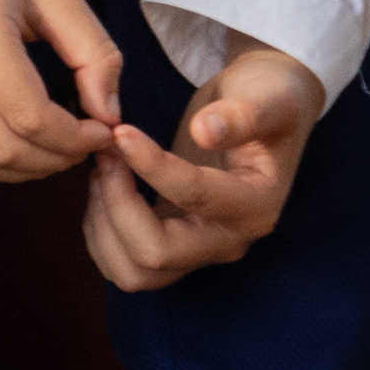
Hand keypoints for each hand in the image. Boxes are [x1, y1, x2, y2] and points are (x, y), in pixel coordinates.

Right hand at [0, 0, 121, 180]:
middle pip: (2, 149)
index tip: (104, 130)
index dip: (77, 140)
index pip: (31, 119)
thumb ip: (94, 54)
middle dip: (55, 160)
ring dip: (23, 168)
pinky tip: (16, 139)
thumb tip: (109, 116)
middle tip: (85, 143)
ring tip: (54, 146)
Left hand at [84, 46, 322, 289]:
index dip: (150, 166)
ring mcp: (200, 248)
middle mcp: (228, 239)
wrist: (268, 111)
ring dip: (102, 223)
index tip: (119, 131)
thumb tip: (205, 131)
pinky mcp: (175, 244)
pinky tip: (102, 185)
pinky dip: (100, 230)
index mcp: (255, 205)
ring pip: (134, 271)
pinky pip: (125, 263)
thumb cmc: (269, 101)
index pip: (194, 198)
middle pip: (156, 255)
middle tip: (105, 154)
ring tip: (101, 169)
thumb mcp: (268, 98)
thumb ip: (242, 115)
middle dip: (115, 205)